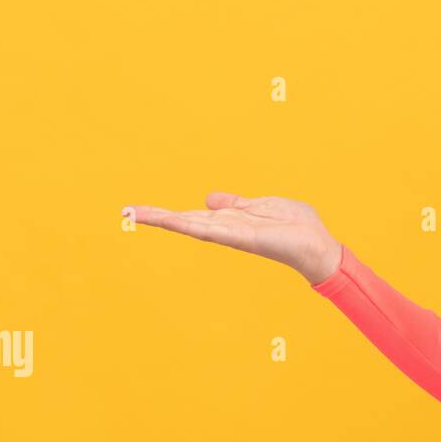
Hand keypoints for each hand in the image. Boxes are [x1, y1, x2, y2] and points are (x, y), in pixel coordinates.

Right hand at [126, 193, 342, 284]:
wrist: (316, 243)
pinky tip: (171, 220)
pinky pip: (213, 230)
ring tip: (137, 213)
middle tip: (125, 211)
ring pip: (191, 225)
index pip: (191, 215)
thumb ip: (235, 203)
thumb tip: (208, 198)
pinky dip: (191, 224)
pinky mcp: (243, 237)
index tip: (138, 209)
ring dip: (164, 219)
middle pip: (185, 221)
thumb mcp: (260, 205)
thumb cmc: (294, 225)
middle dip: (156, 217)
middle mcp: (226, 229)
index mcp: (229, 220)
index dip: (166, 213)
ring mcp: (232, 234)